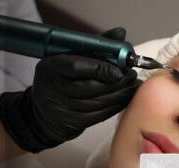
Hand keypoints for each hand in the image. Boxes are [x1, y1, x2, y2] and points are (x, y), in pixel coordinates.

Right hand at [0, 27, 141, 152]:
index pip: (78, 66)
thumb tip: (120, 33)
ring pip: (101, 102)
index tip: (120, 69)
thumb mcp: (71, 57)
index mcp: (52, 67)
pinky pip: (102, 114)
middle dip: (118, 82)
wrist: (45, 112)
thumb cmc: (61, 79)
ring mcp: (65, 107)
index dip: (102, 68)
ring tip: (133, 85)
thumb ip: (96, 45)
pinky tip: (126, 97)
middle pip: (93, 87)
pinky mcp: (75, 122)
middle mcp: (55, 88)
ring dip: (122, 94)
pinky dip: (117, 105)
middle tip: (132, 75)